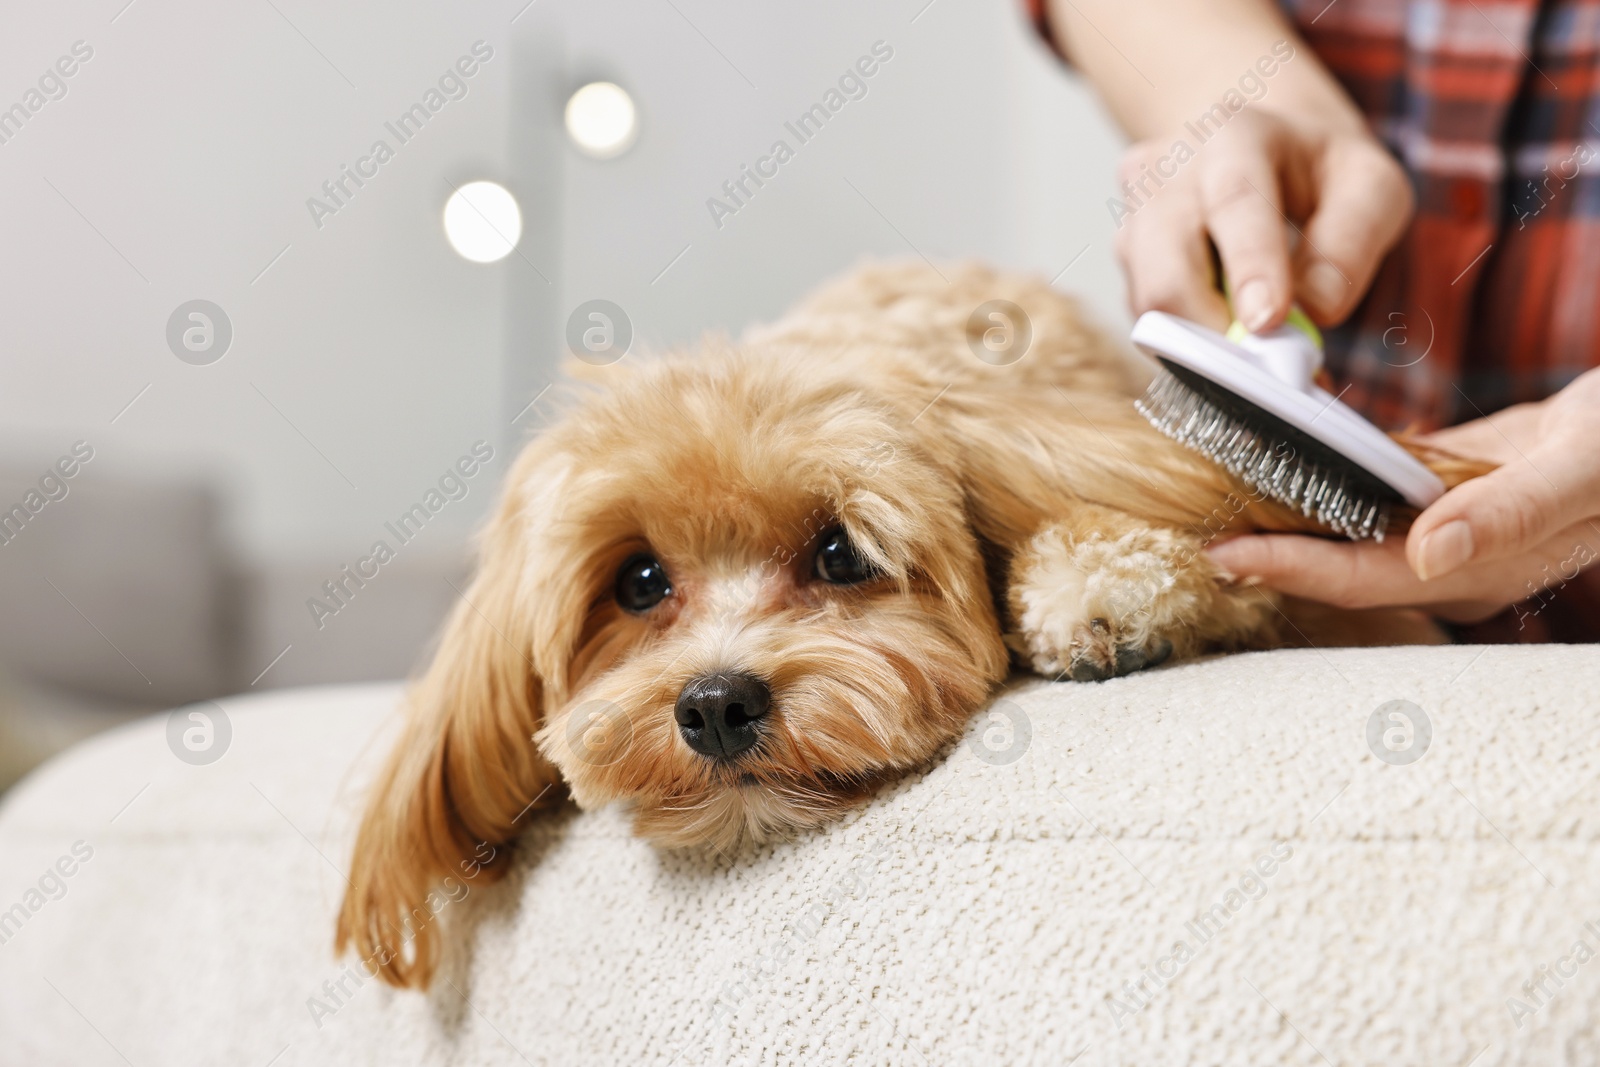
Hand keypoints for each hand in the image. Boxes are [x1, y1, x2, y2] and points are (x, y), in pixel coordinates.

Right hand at [1115, 108, 1412, 331]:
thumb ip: (1354, 239)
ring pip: (1148, 306)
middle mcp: (1167, 174)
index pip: (1235, 203)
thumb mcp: (1369, 185)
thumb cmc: (1317, 171)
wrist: (1259, 149)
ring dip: (1204, 342)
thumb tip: (1315, 310)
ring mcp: (1135, 218)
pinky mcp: (1126, 259)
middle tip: (1264, 366)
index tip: (1269, 323)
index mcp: (1235, 136)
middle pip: (1166, 271)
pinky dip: (1191, 340)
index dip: (1251, 268)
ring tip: (1255, 340)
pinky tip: (1228, 322)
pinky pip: (1150, 318)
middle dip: (1212, 332)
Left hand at [1205, 369, 1599, 622]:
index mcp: (1476, 566)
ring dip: (1281, 515)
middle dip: (1263, 553)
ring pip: (1342, 528)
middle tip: (1186, 530)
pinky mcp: (1439, 488)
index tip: (1223, 554)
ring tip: (1209, 496)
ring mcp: (1440, 526)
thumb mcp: (1583, 468)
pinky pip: (1364, 489)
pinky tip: (1271, 458)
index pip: (1359, 578)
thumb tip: (1426, 550)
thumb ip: (1510, 511)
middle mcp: (1446, 558)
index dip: (1289, 568)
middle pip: (1333, 563)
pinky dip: (1319, 476)